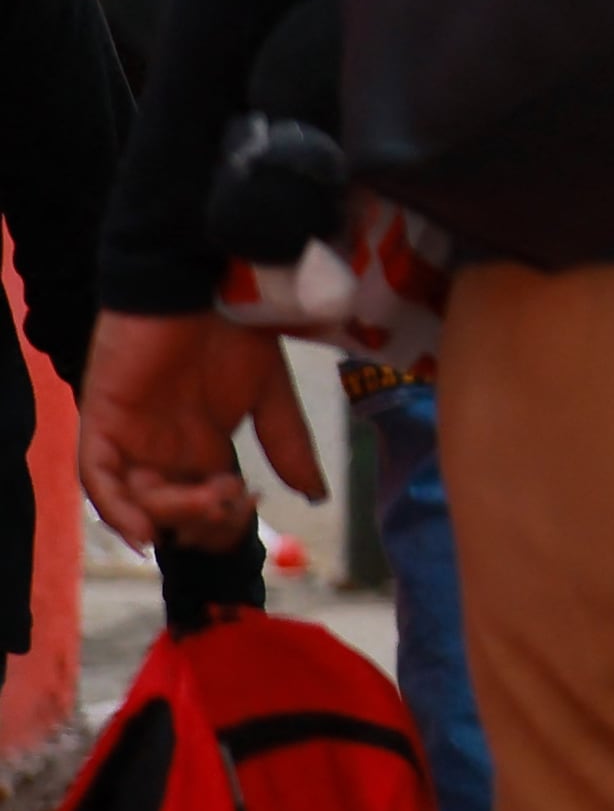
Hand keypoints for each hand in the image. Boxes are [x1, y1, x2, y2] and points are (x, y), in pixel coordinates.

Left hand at [78, 309, 322, 550]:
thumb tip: (318, 493)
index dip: (225, 520)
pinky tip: (147, 529)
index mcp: (201, 447)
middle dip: (201, 521)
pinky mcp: (104, 421)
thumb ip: (288, 442)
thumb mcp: (271, 391)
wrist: (199, 281)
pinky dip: (118, 510)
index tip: (252, 504)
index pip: (205, 507)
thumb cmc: (235, 327)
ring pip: (138, 503)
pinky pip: (98, 478)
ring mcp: (130, 438)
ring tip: (208, 495)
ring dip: (172, 514)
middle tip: (231, 498)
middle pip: (171, 513)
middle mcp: (162, 451)